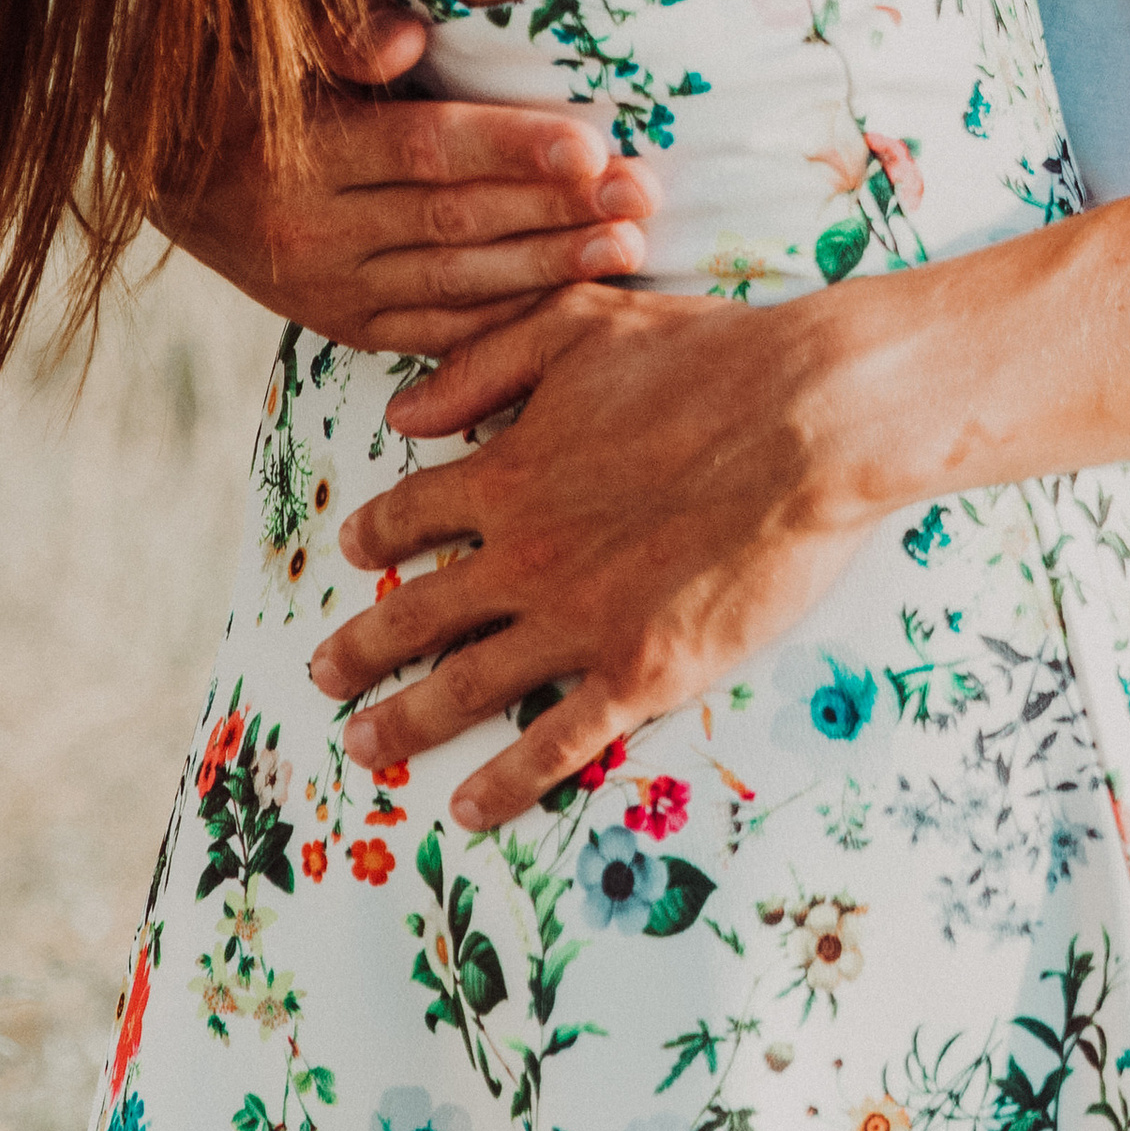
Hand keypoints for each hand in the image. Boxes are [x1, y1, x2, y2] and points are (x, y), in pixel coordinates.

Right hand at [153, 5, 658, 351]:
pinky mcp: (339, 322)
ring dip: (548, 267)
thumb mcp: (256, 37)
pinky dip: (498, 323)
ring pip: (455, 282)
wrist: (156, 171)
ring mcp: (327, 289)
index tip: (592, 145)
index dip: (511, 149)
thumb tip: (407, 36)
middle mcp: (313, 233)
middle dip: (558, 209)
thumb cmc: (226, 78)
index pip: (425, 149)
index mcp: (299, 154)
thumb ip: (332, 34)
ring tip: (628, 248)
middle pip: (456, 220)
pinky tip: (565, 308)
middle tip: (643, 194)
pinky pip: (430, 331)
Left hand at [307, 285, 866, 826]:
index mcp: (508, 472)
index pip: (410, 514)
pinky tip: (467, 808)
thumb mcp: (578, 323)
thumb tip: (401, 413)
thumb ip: (482, 364)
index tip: (353, 552)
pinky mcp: (641, 670)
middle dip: (359, 649)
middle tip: (321, 675)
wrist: (808, 417)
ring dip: (403, 723)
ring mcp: (578, 620)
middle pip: (415, 615)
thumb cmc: (705, 355)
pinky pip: (554, 743)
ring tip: (362, 748)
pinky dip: (504, 782)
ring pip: (464, 687)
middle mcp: (524, 556)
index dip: (374, 536)